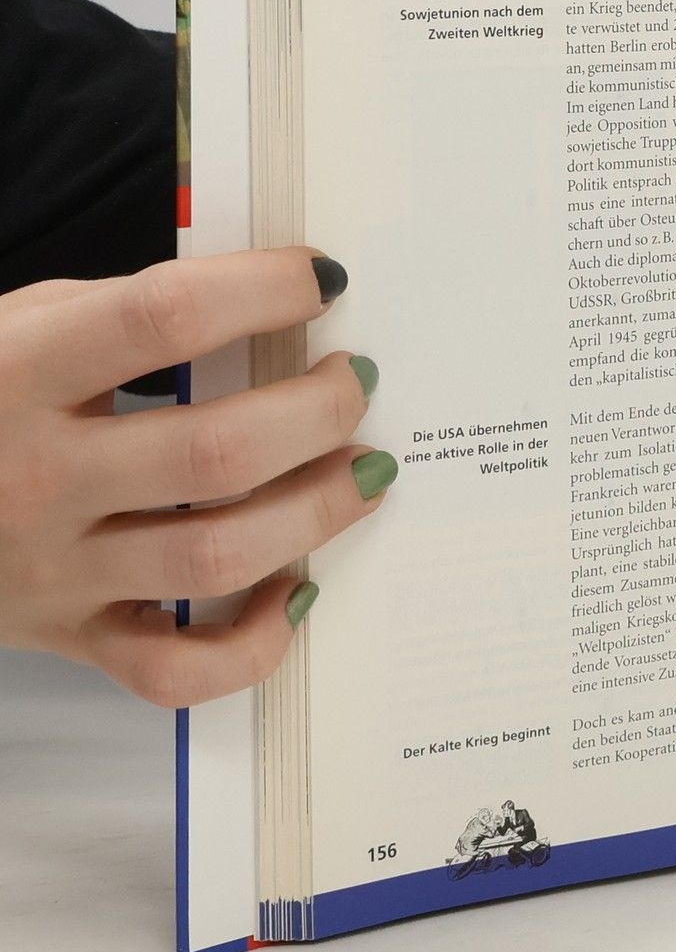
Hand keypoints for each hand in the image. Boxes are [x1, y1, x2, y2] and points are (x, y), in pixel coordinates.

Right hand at [0, 249, 394, 705]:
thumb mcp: (14, 326)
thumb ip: (120, 313)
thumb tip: (264, 304)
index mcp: (15, 374)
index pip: (161, 319)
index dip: (262, 290)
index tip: (322, 281)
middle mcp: (35, 478)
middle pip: (218, 451)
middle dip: (320, 410)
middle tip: (355, 381)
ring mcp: (51, 570)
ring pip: (218, 556)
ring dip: (319, 510)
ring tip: (364, 468)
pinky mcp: (67, 638)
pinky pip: (177, 670)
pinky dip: (255, 641)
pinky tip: (296, 586)